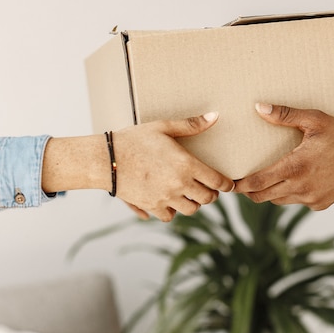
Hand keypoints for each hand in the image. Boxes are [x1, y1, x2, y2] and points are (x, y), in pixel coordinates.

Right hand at [114, 112, 234, 220]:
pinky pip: (170, 216)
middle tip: (206, 186)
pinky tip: (169, 200)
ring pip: (191, 209)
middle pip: (207, 198)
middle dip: (210, 193)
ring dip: (193, 202)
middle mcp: (179, 185)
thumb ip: (191, 125)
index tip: (227, 184)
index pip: (217, 182)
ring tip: (188, 193)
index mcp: (186, 165)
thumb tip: (215, 116)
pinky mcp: (152, 207)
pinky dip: (172, 211)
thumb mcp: (163, 127)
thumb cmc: (135, 139)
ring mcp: (166, 198)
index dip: (226, 184)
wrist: (106, 159)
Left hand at [233, 104, 333, 209]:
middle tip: (240, 182)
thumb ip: (286, 115)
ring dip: (267, 193)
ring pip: (278, 201)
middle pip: (262, 197)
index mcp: (295, 168)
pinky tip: (289, 182)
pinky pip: (296, 202)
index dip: (240, 184)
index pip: (257, 182)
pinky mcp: (319, 205)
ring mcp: (310, 199)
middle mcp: (300, 187)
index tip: (229, 181)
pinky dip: (287, 195)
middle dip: (248, 191)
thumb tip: (259, 108)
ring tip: (261, 182)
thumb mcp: (316, 121)